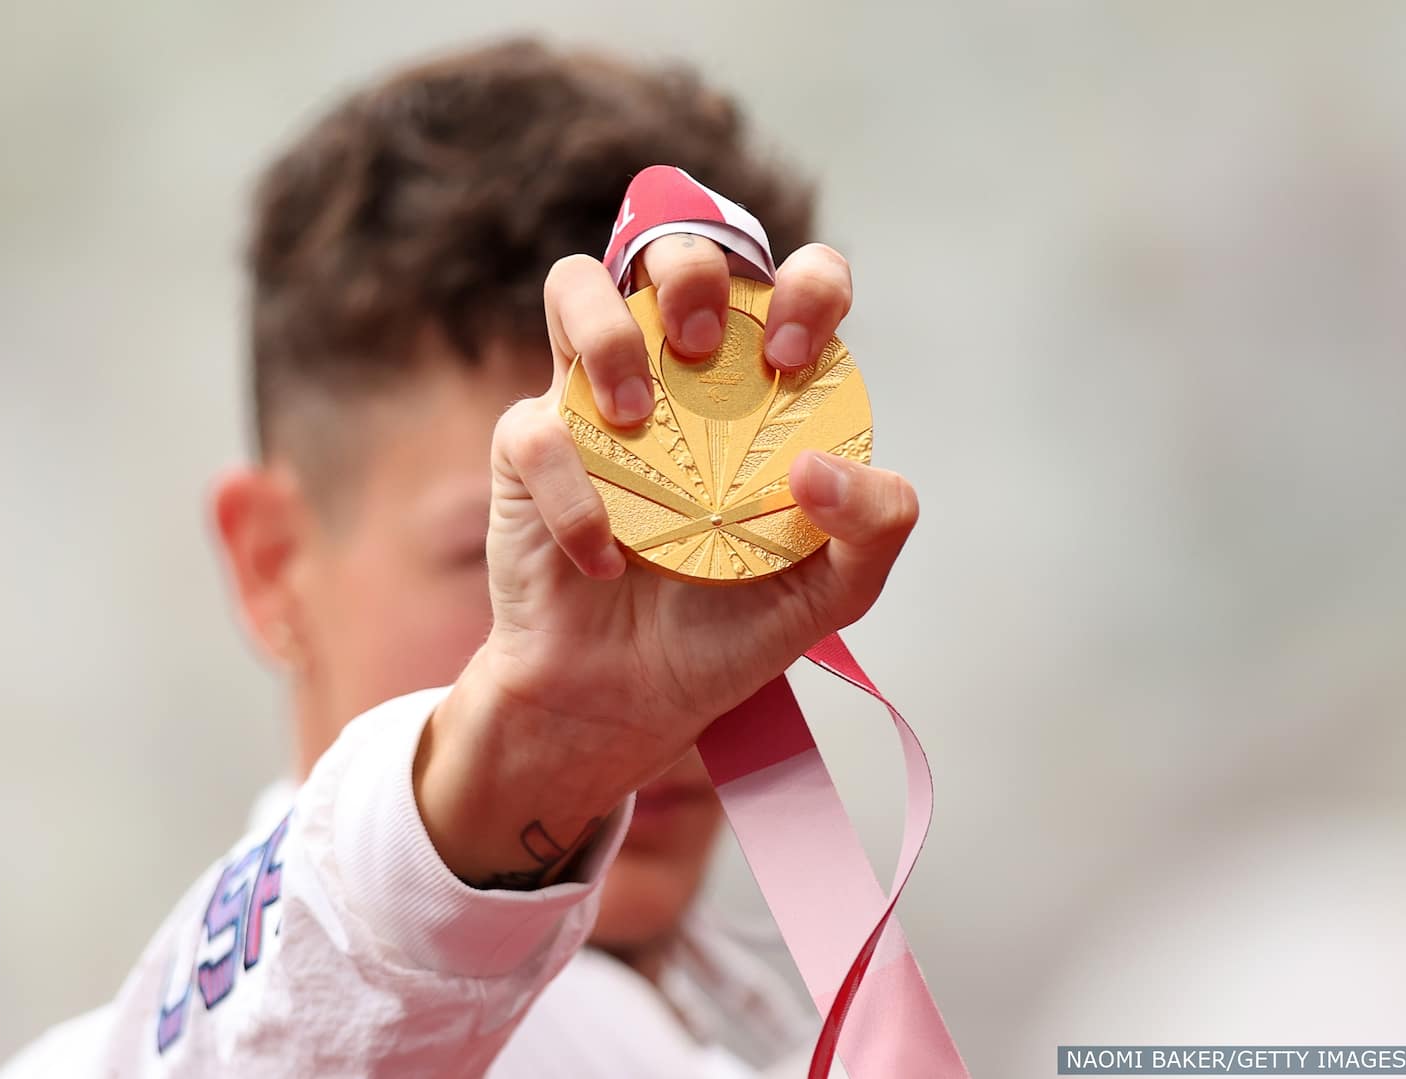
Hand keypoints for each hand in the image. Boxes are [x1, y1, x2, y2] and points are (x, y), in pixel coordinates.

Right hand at [417, 236, 918, 885]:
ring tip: (636, 419)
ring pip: (576, 285)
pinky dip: (575, 497)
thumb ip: (875, 526)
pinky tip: (606, 559)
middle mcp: (678, 377)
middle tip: (704, 352)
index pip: (791, 284)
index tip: (790, 360)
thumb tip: (820, 464)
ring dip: (607, 333)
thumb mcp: (832, 590)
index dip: (803, 287)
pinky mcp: (529, 449)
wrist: (628, 700)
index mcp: (759, 389)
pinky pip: (535, 430)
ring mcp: (596, 402)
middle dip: (691, 272)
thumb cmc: (729, 627)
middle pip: (676, 250)